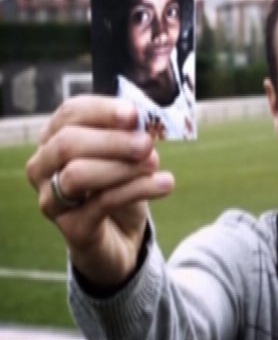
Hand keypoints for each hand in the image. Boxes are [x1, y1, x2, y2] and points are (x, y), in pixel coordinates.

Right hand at [26, 95, 174, 287]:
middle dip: (112, 140)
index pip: (71, 113)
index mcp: (55, 138)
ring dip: (122, 167)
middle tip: (147, 144)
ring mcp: (52, 199)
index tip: (134, 114)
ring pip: (77, 175)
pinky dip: (137, 189)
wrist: (120, 236)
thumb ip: (131, 135)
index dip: (102, 110)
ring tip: (155, 164)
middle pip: (68, 143)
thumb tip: (142, 122)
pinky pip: (102, 203)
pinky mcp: (72, 227)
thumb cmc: (120, 186)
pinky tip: (165, 183)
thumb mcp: (127, 155)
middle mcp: (43, 167)